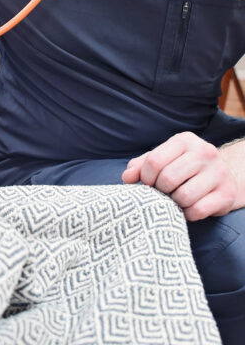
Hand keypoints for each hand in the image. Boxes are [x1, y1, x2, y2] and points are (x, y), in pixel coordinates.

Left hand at [122, 132, 237, 220]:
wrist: (223, 177)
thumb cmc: (183, 167)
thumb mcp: (162, 159)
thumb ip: (141, 165)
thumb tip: (127, 177)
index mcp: (184, 140)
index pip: (154, 160)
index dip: (145, 176)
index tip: (147, 183)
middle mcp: (204, 152)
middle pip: (168, 178)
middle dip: (159, 190)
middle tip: (161, 193)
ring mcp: (219, 172)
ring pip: (184, 196)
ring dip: (173, 203)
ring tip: (174, 199)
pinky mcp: (227, 193)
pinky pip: (198, 210)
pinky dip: (187, 214)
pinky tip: (187, 209)